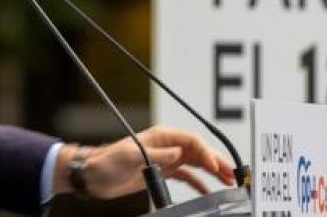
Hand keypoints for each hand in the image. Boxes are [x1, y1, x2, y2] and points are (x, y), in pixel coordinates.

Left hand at [58, 126, 236, 199]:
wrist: (95, 175)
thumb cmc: (108, 161)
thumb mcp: (132, 156)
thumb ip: (156, 155)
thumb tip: (179, 153)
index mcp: (162, 136)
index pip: (191, 141)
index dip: (206, 153)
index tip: (215, 166)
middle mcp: (167, 146)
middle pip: (199, 152)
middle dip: (216, 162)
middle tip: (232, 175)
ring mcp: (166, 159)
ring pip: (196, 164)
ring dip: (212, 172)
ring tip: (227, 182)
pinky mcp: (162, 173)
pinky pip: (186, 176)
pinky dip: (199, 183)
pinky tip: (208, 191)